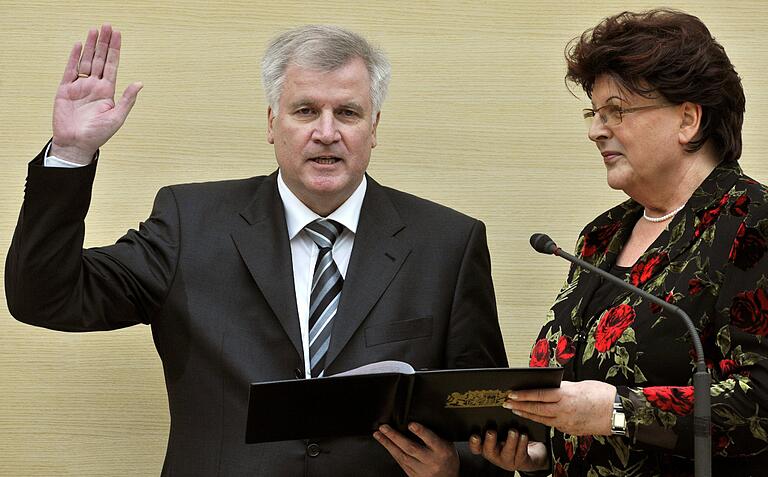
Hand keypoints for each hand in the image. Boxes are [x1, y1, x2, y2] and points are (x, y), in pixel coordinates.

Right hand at [52, 24, 142, 163]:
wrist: (76, 144)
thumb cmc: (98, 135)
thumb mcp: (117, 117)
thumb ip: (127, 99)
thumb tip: (139, 83)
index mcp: (108, 92)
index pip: (112, 65)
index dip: (115, 50)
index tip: (117, 34)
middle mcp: (94, 86)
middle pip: (100, 59)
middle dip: (103, 42)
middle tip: (106, 26)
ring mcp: (80, 87)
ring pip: (86, 61)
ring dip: (90, 46)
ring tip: (94, 30)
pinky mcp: (65, 90)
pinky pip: (70, 70)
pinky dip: (74, 57)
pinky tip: (78, 45)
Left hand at [374, 423, 458, 476]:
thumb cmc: (448, 460)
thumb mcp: (448, 445)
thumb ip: (437, 435)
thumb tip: (423, 418)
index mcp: (442, 451)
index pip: (431, 440)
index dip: (421, 432)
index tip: (411, 425)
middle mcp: (431, 461)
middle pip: (411, 448)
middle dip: (396, 437)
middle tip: (385, 428)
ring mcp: (421, 470)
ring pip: (402, 456)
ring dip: (388, 444)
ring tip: (378, 434)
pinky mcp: (413, 475)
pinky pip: (400, 462)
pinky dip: (391, 452)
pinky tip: (385, 444)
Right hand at [468, 429, 548, 471]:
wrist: (523, 455)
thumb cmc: (507, 440)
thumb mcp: (498, 433)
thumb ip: (492, 425)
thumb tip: (492, 405)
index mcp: (485, 447)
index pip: (475, 447)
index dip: (474, 443)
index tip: (475, 436)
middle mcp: (494, 455)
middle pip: (488, 450)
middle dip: (490, 441)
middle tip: (491, 432)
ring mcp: (507, 459)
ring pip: (507, 452)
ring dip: (510, 441)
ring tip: (513, 431)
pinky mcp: (519, 461)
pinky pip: (521, 452)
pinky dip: (522, 443)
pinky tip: (523, 435)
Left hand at [503, 380, 615, 435]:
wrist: (618, 412)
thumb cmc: (602, 394)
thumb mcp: (578, 385)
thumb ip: (562, 388)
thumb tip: (549, 387)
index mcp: (565, 396)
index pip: (538, 394)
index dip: (523, 395)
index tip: (511, 394)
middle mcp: (564, 410)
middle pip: (536, 409)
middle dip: (519, 406)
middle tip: (507, 403)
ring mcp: (567, 422)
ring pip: (542, 419)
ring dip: (528, 414)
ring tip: (517, 410)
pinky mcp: (570, 429)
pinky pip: (552, 424)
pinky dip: (542, 420)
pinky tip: (535, 417)